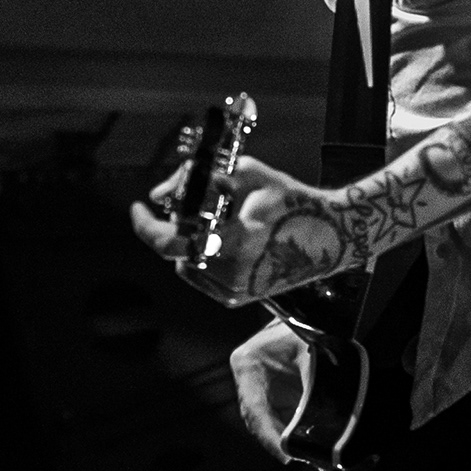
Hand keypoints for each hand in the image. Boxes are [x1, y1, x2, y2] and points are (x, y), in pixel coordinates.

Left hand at [129, 154, 358, 307]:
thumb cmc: (293, 200)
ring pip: (185, 263)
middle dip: (173, 225)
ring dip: (188, 240)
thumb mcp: (248, 173)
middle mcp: (230, 273)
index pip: (169, 241)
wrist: (331, 236)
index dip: (145, 225)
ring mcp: (232, 290)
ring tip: (215, 219)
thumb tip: (161, 193)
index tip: (139, 207)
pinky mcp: (236, 297)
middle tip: (180, 206)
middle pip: (175, 250)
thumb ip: (199, 178)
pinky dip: (201, 254)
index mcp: (233, 241)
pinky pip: (200, 274)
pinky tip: (222, 237)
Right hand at [227, 316, 307, 458]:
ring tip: (306, 454)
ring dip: (284, 439)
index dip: (269, 435)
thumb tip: (321, 422)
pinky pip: (279, 419)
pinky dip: (291, 432)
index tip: (285, 454)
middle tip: (299, 457)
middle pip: (258, 420)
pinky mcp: (273, 393)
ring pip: (267, 423)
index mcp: (248, 363)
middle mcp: (248, 377)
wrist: (316, 313)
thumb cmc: (307, 327)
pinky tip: (305, 442)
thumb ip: (315, 387)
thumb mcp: (313, 354)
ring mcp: (260, 387)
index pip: (254, 408)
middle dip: (277, 441)